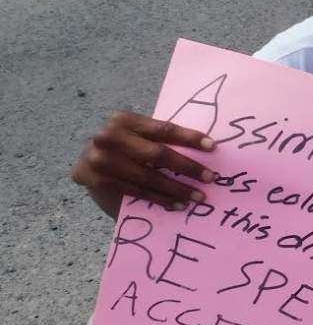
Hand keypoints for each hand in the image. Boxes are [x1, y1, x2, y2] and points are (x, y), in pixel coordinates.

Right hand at [71, 111, 216, 218]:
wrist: (87, 167)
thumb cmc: (124, 150)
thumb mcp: (138, 137)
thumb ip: (160, 140)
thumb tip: (206, 150)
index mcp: (123, 120)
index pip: (163, 129)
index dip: (189, 138)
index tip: (212, 147)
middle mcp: (109, 137)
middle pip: (158, 154)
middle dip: (187, 167)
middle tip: (210, 177)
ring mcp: (101, 160)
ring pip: (150, 177)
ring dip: (178, 189)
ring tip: (199, 196)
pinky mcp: (100, 182)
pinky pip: (139, 192)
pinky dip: (162, 199)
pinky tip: (179, 204)